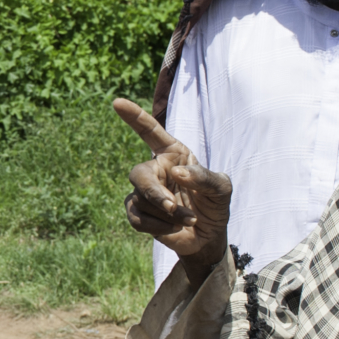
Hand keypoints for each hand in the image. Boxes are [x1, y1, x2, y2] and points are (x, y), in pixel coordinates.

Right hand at [113, 99, 231, 279]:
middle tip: (171, 207)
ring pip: (141, 199)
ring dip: (168, 214)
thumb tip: (177, 172)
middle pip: (139, 174)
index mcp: (172, 154)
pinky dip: (158, 226)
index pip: (150, 132)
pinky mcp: (138, 213)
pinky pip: (137, 218)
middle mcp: (155, 169)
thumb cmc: (215, 204)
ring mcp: (143, 191)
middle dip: (153, 191)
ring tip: (189, 219)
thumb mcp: (221, 188)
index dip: (134, 117)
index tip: (117, 102)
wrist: (208, 235)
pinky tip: (173, 228)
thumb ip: (204, 178)